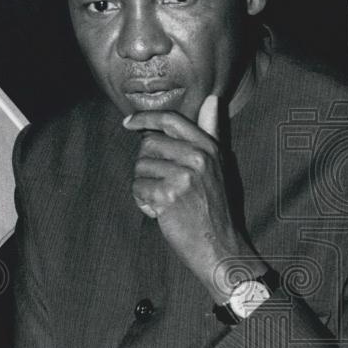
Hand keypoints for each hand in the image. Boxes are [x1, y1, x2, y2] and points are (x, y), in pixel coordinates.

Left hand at [122, 96, 262, 299]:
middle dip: (146, 163)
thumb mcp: (219, 166)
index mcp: (210, 148)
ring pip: (139, 166)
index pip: (171, 120)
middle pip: (148, 143)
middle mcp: (199, 158)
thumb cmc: (214, 207)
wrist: (220, 247)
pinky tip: (159, 211)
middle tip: (161, 184)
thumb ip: (211, 133)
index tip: (127, 122)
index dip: (145, 117)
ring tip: (164, 199)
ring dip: (143, 184)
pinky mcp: (168, 195)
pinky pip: (137, 187)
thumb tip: (213, 99)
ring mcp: (184, 176)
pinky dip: (142, 201)